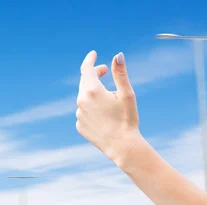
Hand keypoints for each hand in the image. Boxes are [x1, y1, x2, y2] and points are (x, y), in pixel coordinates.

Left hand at [76, 50, 142, 164]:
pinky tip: (104, 117)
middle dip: (94, 75)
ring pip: (84, 98)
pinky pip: (84, 112)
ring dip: (94, 94)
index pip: (87, 68)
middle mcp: (81, 101)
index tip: (94, 54)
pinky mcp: (80, 126)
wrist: (122, 147)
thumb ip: (120, 74)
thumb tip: (118, 55)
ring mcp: (79, 114)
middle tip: (105, 72)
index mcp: (92, 90)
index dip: (90, 59)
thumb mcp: (127, 94)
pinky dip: (92, 109)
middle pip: (84, 81)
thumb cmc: (127, 119)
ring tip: (110, 102)